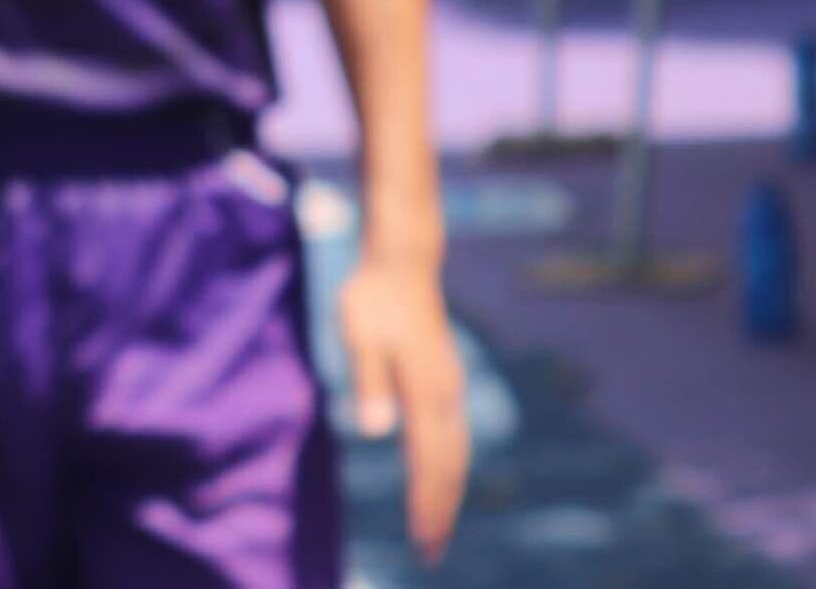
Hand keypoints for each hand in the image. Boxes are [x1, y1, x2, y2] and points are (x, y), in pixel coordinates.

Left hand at [340, 254, 467, 561]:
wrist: (402, 262)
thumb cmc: (372, 298)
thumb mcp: (359, 336)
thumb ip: (368, 382)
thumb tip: (375, 431)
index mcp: (426, 391)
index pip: (429, 462)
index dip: (427, 504)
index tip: (423, 540)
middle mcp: (446, 396)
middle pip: (450, 467)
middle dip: (441, 512)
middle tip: (430, 553)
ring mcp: (450, 388)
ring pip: (456, 454)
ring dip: (447, 494)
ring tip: (436, 529)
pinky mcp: (445, 382)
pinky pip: (453, 437)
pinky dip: (449, 468)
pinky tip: (440, 482)